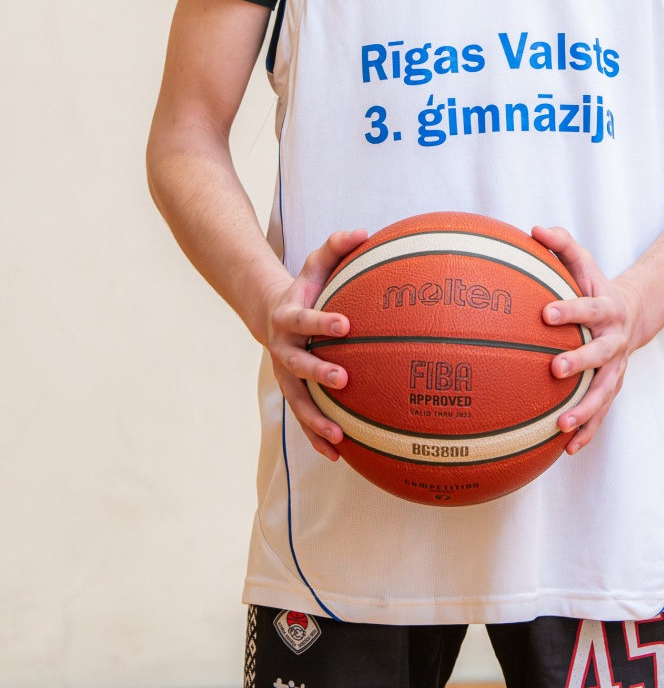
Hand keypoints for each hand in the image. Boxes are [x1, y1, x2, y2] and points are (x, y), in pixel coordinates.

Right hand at [264, 229, 366, 460]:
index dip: (322, 322)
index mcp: (288, 316)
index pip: (304, 319)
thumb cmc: (307, 286)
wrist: (273, 313)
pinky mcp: (293, 393)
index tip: (346, 324)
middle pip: (297, 365)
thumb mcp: (317, 263)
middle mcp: (282, 349)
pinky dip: (317, 437)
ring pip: (297, 401)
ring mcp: (285, 375)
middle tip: (343, 379)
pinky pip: (304, 418)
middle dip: (318, 373)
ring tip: (339, 437)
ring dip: (315, 420)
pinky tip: (338, 456)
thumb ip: (337, 245)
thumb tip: (364, 231)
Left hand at [532, 225, 643, 454]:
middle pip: (600, 354)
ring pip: (604, 392)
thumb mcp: (583, 261)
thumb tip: (533, 229)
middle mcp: (615, 340)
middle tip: (555, 369)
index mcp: (607, 308)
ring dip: (586, 410)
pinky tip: (567, 450)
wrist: (631, 312)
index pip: (588, 307)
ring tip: (561, 425)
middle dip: (580, 362)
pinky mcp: (611, 388)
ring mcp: (616, 368)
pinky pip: (601, 413)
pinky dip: (587, 432)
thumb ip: (561, 244)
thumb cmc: (594, 285)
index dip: (570, 309)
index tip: (546, 313)